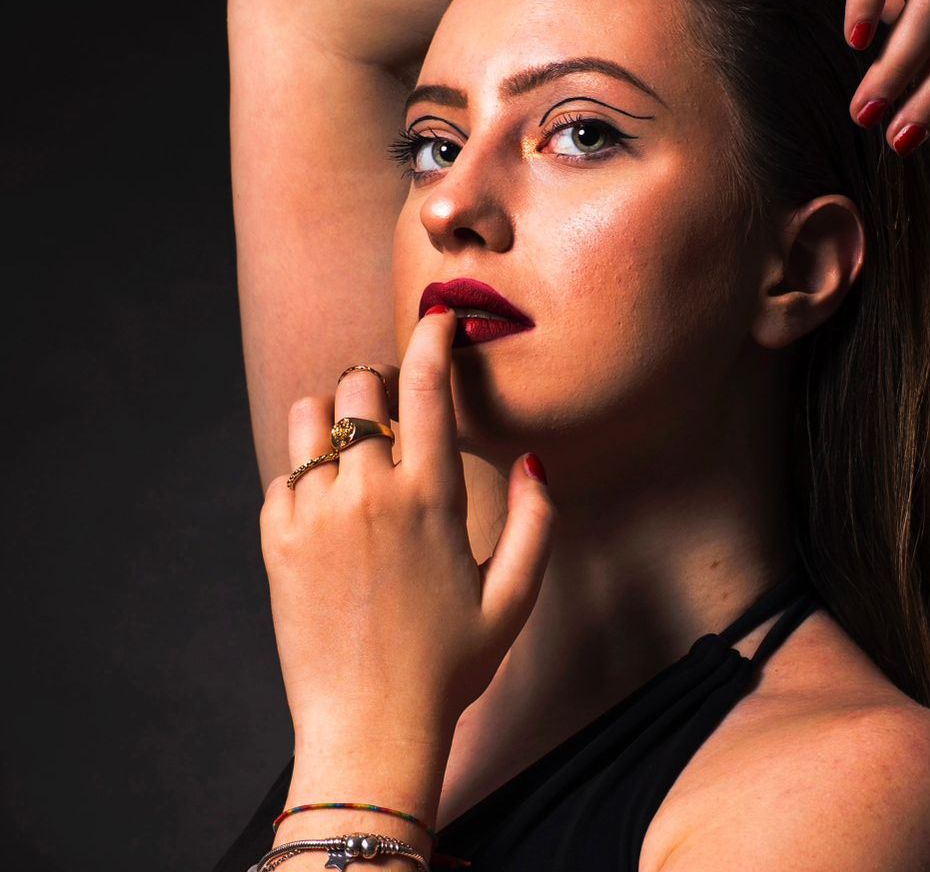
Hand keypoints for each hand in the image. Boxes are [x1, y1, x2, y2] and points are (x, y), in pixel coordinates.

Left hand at [260, 307, 554, 760]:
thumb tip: (531, 461)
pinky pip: (284, 475)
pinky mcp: (277, 541)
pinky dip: (306, 477)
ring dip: (335, 421)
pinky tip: (331, 514)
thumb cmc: (449, 667)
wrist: (368, 728)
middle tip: (394, 417)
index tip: (436, 318)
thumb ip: (535, 520)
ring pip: (311, 417)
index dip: (432, 337)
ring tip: (356, 456)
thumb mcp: (513, 598)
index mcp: (431, 497)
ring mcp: (315, 515)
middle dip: (379, 386)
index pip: (427, 384)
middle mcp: (368, 493)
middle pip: (360, 387)